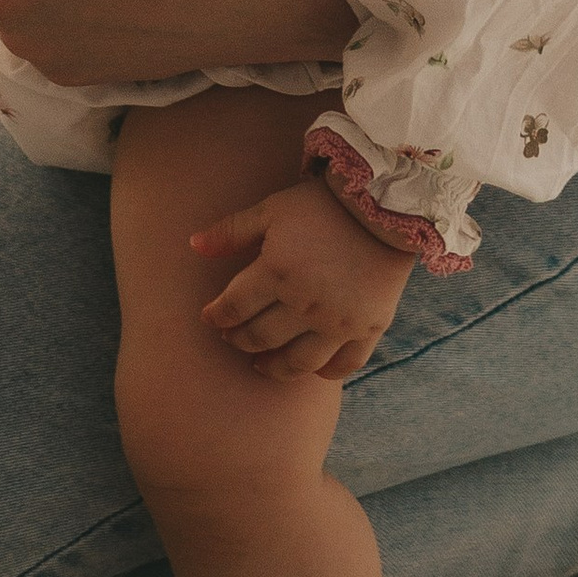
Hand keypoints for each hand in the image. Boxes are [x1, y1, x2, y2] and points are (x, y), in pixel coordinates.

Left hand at [191, 174, 411, 382]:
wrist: (384, 205)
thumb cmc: (320, 204)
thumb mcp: (271, 209)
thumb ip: (231, 231)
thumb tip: (193, 245)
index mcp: (275, 271)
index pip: (233, 308)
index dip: (217, 316)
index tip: (211, 318)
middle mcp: (304, 303)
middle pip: (260, 338)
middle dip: (240, 341)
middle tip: (234, 339)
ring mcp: (337, 322)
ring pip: (296, 362)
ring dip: (274, 367)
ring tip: (263, 364)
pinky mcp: (367, 329)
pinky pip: (342, 366)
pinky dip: (324, 372)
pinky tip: (311, 367)